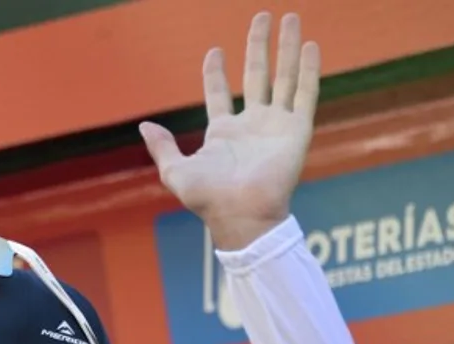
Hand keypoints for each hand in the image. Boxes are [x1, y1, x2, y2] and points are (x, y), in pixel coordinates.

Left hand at [139, 12, 320, 249]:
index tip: (214, 50)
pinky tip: (310, 45)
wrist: (241, 214)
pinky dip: (308, 69)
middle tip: (261, 16)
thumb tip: (143, 126)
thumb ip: (162, 148)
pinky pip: (305, 93)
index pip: (218, 93)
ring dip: (287, 47)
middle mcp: (251, 124)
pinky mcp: (296, 129)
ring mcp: (276, 125)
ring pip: (284, 76)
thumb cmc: (208, 199)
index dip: (215, 72)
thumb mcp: (175, 172)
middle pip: (256, 75)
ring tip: (291, 17)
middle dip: (258, 46)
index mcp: (222, 132)